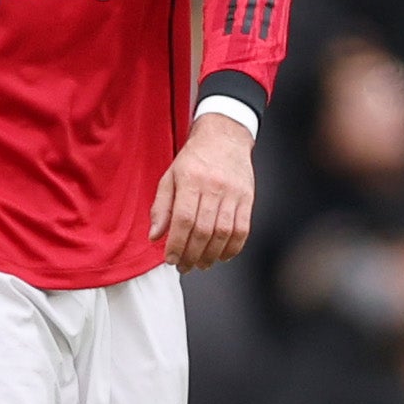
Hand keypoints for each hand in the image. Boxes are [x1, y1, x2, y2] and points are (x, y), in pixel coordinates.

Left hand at [149, 114, 256, 271]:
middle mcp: (214, 187)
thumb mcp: (170, 177)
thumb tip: (155, 236)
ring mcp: (234, 193)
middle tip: (184, 266)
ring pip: (224, 233)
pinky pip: (242, 230)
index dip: (177, 244)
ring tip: (200, 264)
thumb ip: (161, 207)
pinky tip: (221, 256)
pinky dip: (232, 248)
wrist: (224, 137)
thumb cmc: (193, 159)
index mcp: (191, 180)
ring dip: (211, 255)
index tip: (171, 259)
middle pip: (204, 230)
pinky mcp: (248, 198)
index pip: (184, 220)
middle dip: (192, 255)